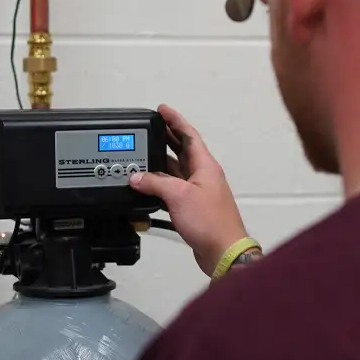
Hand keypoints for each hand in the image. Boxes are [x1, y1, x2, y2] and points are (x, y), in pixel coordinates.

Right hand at [129, 104, 250, 276]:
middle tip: (151, 127)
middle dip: (166, 138)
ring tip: (144, 154)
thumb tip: (137, 177)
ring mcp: (198, 192)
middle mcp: (202, 176)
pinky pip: (173, 190)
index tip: (162, 109)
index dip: (175, 120)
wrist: (222, 251)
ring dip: (160, 162)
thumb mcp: (178, 196)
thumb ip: (155, 183)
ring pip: (176, 170)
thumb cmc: (211, 222)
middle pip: (182, 150)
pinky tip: (148, 187)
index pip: (189, 134)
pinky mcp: (192, 208)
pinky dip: (160, 186)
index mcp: (205, 166)